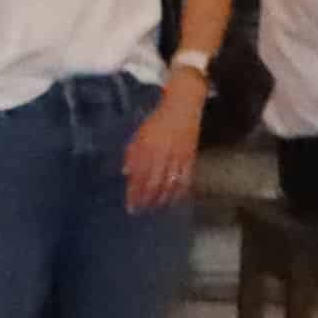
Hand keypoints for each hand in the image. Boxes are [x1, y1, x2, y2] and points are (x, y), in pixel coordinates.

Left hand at [121, 81, 203, 212]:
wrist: (182, 106)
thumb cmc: (157, 121)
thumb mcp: (139, 134)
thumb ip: (132, 153)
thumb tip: (125, 173)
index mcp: (146, 147)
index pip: (138, 176)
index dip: (134, 193)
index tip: (130, 206)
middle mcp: (162, 153)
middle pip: (153, 183)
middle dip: (146, 199)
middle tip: (142, 210)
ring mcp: (178, 155)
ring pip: (170, 183)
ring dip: (162, 198)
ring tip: (155, 207)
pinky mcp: (191, 156)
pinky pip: (186, 178)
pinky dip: (180, 191)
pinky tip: (174, 199)